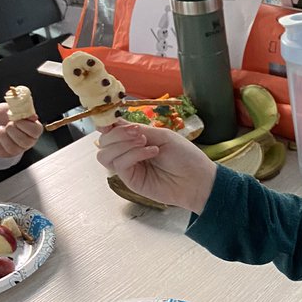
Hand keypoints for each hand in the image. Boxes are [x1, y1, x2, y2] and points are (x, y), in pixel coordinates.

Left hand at [0, 104, 42, 157]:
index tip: (16, 119)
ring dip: (3, 135)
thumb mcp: (15, 107)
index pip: (36, 131)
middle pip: (25, 142)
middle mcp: (28, 141)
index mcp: (34, 129)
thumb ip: (24, 110)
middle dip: (13, 130)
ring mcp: (17, 149)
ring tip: (0, 128)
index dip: (25, 125)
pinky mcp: (5, 153)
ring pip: (13, 148)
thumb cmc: (7, 114)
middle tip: (8, 123)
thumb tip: (33, 116)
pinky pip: (0, 150)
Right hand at [96, 120, 215, 211]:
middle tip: (139, 133)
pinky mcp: (131, 181)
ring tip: (145, 142)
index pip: (110, 130)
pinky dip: (134, 154)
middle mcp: (128, 153)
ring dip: (122, 144)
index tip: (111, 120)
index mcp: (134, 139)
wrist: (197, 179)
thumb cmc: (185, 156)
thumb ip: (137, 129)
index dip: (107, 124)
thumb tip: (114, 121)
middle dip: (118, 134)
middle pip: (103, 142)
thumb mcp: (162, 135)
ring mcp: (128, 168)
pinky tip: (152, 152)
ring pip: (105, 155)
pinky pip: (120, 164)